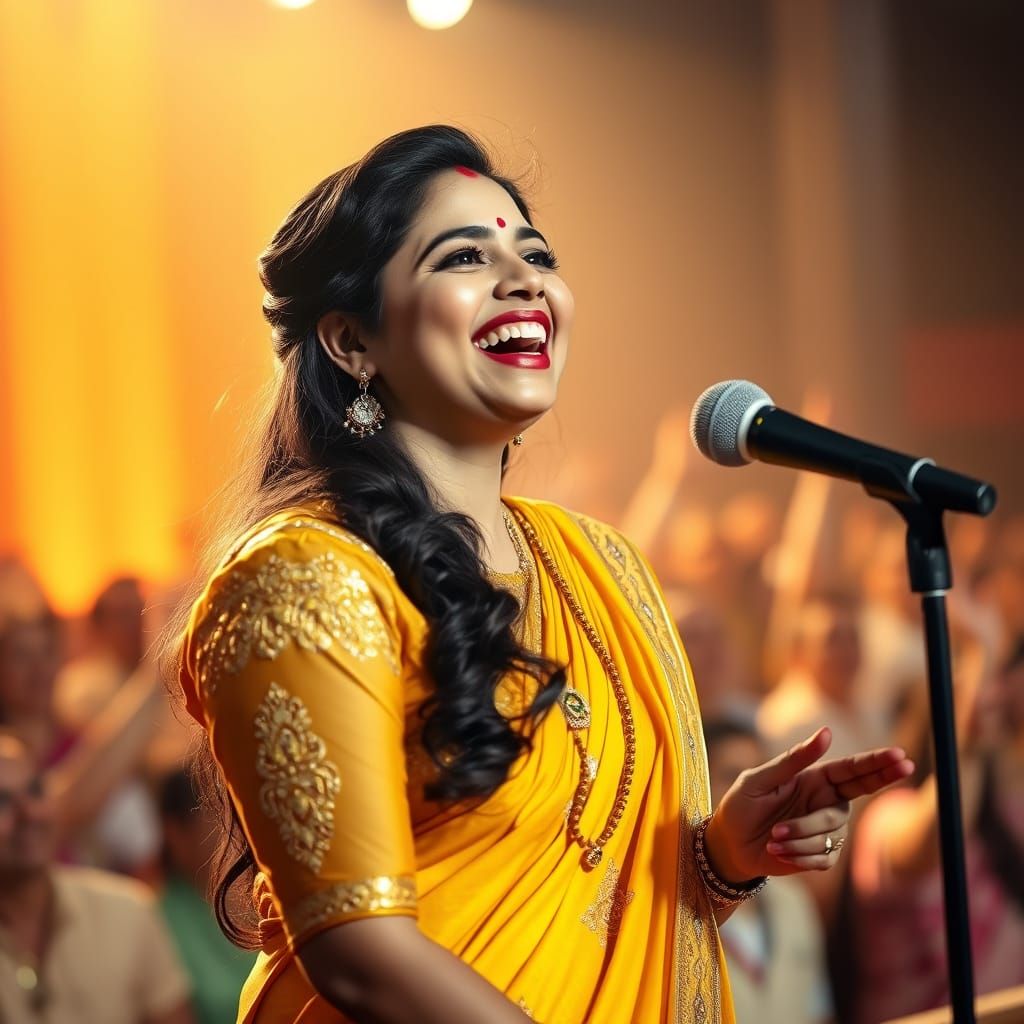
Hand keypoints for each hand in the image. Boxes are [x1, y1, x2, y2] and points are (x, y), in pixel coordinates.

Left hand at [705, 727, 913, 879]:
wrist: (730, 844)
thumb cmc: (741, 806)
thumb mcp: (760, 779)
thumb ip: (792, 760)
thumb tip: (826, 733)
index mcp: (813, 779)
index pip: (850, 769)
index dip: (876, 762)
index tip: (900, 755)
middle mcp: (825, 802)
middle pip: (859, 793)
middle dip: (882, 778)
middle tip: (906, 766)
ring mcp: (826, 830)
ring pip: (832, 830)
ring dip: (800, 835)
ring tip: (772, 837)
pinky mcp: (821, 856)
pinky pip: (823, 856)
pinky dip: (797, 854)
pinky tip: (777, 851)